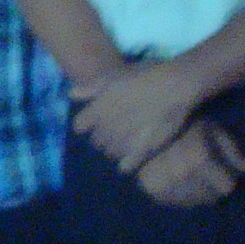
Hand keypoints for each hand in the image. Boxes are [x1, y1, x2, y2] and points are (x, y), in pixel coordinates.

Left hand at [73, 59, 205, 176]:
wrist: (173, 86)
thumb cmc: (142, 77)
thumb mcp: (111, 77)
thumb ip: (90, 88)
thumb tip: (72, 95)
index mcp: (95, 111)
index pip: (79, 126)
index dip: (87, 125)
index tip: (94, 123)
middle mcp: (105, 128)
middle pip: (95, 141)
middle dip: (102, 137)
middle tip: (115, 131)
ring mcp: (123, 141)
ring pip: (109, 153)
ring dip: (114, 149)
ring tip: (125, 142)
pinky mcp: (142, 151)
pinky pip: (126, 166)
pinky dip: (126, 164)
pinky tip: (131, 159)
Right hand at [136, 117, 244, 207]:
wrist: (143, 123)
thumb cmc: (184, 125)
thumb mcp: (213, 130)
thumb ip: (232, 149)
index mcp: (199, 158)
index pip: (227, 187)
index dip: (228, 179)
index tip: (224, 171)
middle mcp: (183, 174)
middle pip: (210, 197)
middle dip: (213, 187)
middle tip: (207, 173)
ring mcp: (166, 184)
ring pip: (193, 201)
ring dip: (197, 193)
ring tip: (192, 177)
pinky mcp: (152, 190)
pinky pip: (176, 202)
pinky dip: (180, 195)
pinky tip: (178, 181)